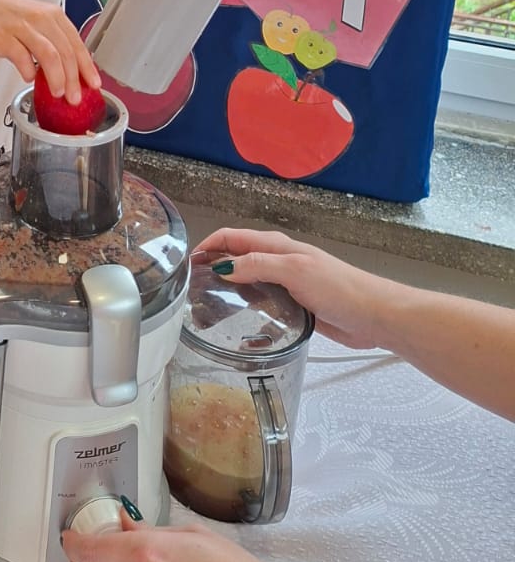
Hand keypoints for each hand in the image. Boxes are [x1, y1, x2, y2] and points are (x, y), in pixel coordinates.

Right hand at [0, 0, 99, 101]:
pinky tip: (29, 78)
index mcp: (55, 16)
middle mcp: (41, 19)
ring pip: (49, 55)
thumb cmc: (14, 18)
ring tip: (57, 93)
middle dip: (73, 79)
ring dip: (56, 78)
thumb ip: (57, 44)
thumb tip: (75, 74)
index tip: (93, 84)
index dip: (87, 67)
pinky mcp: (3, 37)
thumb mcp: (41, 23)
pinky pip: (22, 58)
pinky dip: (28, 72)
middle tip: (74, 97)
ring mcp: (22, 27)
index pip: (77, 43)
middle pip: (65, 52)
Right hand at [191, 228, 394, 349]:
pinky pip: (263, 302)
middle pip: (237, 258)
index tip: (187, 263)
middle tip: (191, 289)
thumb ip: (259, 266)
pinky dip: (247, 308)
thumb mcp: (294, 271)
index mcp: (277, 246)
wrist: (375, 315)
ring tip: (208, 308)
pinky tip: (240, 324)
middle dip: (213, 266)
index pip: (233, 237)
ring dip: (228, 289)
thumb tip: (222, 266)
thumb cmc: (338, 288)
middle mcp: (278, 261)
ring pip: (248, 281)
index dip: (209, 245)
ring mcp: (286, 284)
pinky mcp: (294, 306)